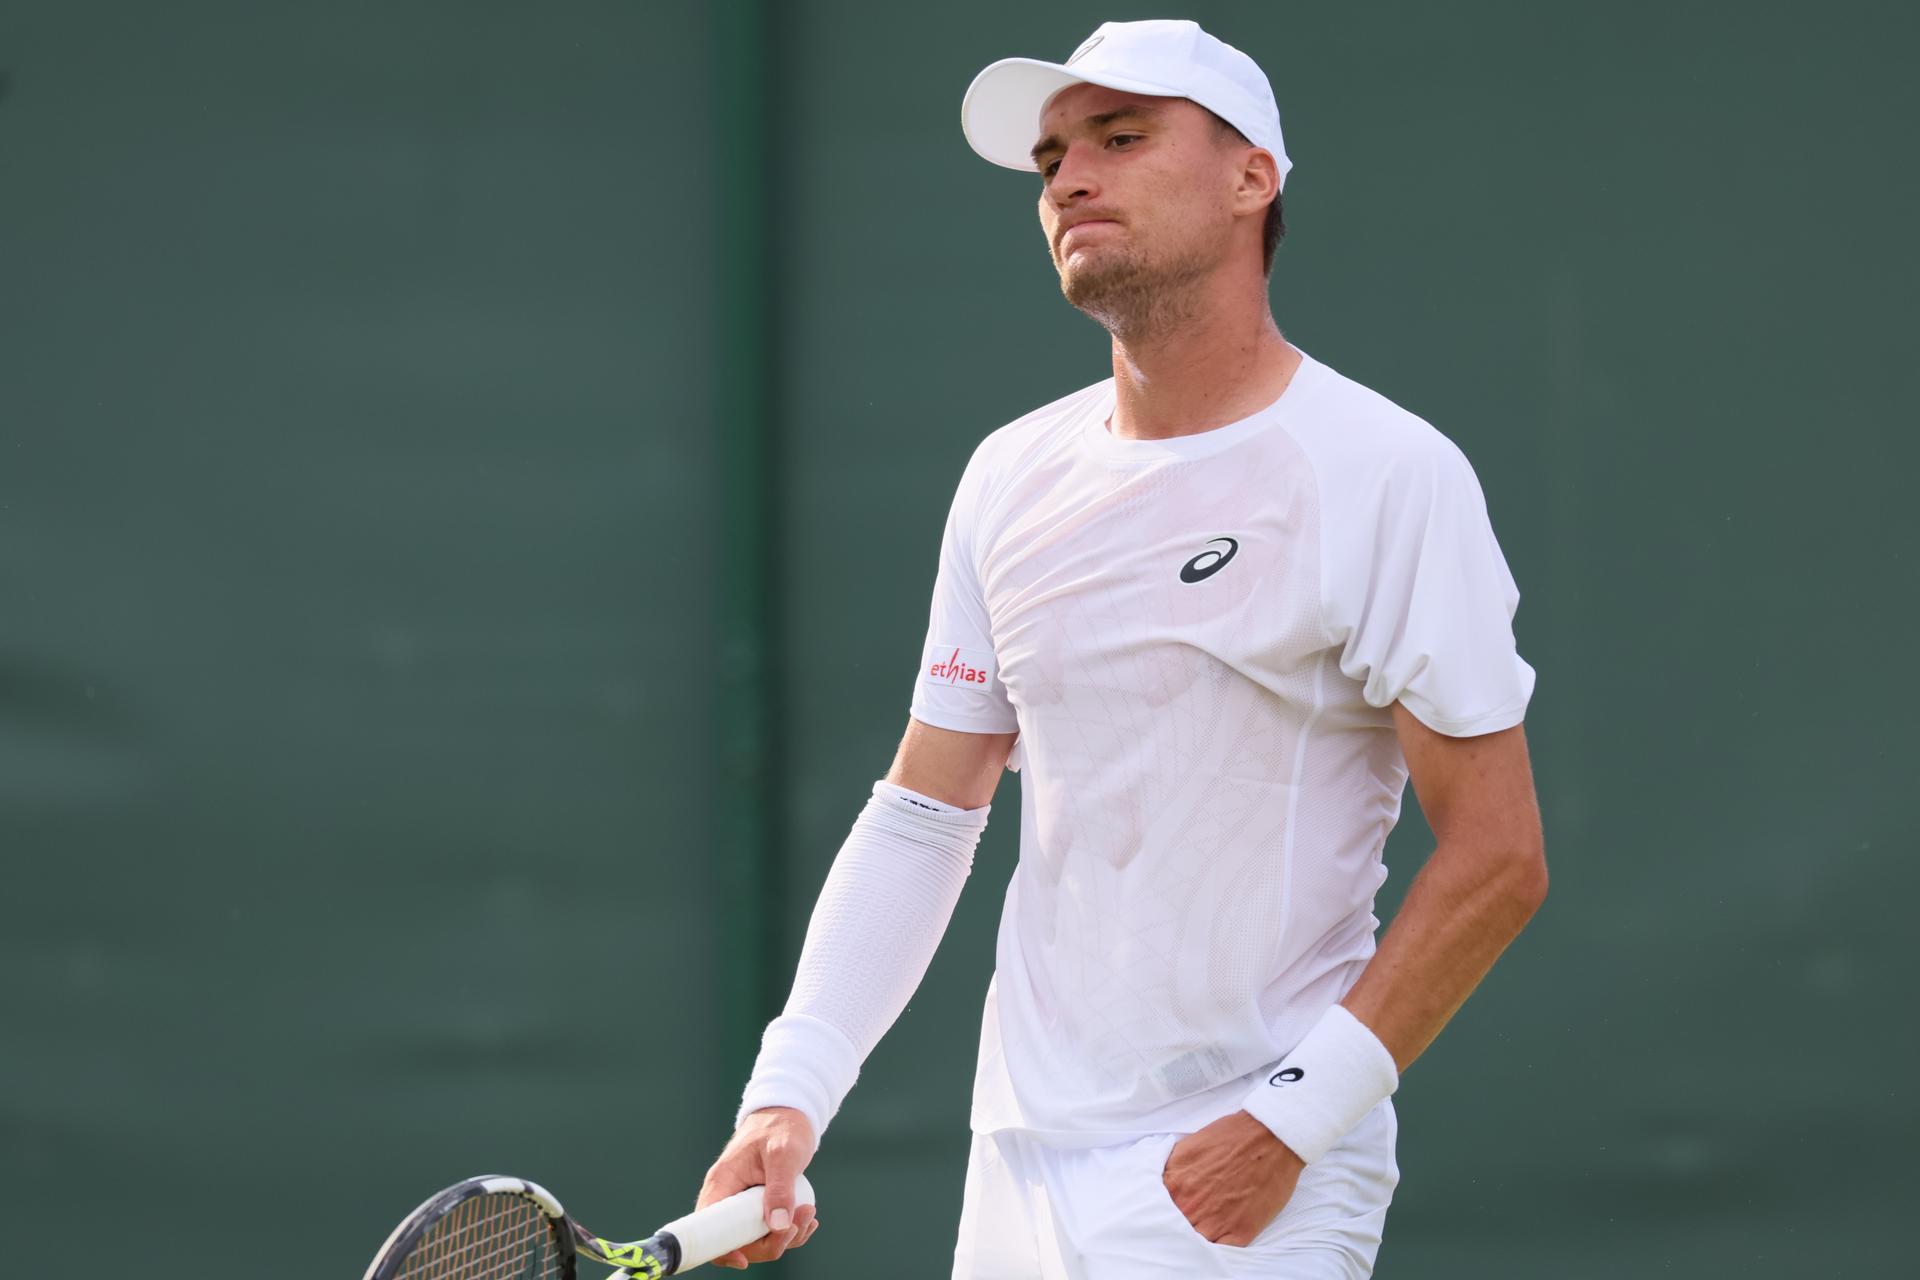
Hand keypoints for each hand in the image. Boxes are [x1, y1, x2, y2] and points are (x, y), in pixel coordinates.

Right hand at [696, 1107, 820, 1268]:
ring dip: (786, 1236)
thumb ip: (780, 1187)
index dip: (722, 1250)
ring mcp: (743, 1201)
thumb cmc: (782, 1126)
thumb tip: (778, 1226)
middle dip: (769, 1243)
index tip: (745, 1259)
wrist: (790, 1112)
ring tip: (809, 1215)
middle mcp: (728, 1195)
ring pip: (757, 1238)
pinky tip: (807, 1217)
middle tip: (796, 1227)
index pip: (708, 1228)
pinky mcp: (759, 1203)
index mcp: (722, 1182)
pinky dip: (790, 1230)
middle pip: (736, 1241)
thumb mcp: (783, 1154)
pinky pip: (770, 1228)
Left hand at [1161, 1110, 1304, 1246]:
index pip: (1153, 1209)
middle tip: (1189, 1215)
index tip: (1165, 1209)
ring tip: (1204, 1224)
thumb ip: (1170, 1170)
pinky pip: (1220, 1251)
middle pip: (1172, 1228)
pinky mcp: (1240, 1232)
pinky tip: (1219, 1236)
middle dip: (1176, 1223)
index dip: (1160, 1210)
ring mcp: (1215, 1222)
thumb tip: (1162, 1184)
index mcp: (1174, 1183)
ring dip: (1195, 1237)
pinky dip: (1217, 1247)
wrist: (1269, 1136)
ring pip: (1193, 1244)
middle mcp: (1190, 1205)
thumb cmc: (1231, 1136)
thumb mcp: (1187, 1146)